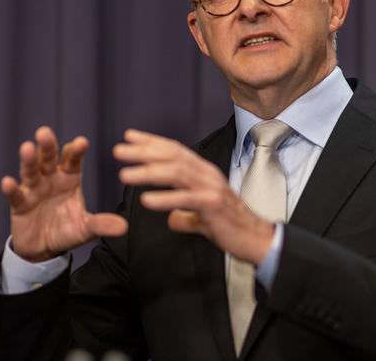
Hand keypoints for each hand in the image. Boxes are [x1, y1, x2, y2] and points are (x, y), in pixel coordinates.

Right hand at [1, 126, 127, 261]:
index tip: (81, 142)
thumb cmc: (67, 231)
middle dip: (48, 146)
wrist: (44, 248)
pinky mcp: (20, 204)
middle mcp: (51, 179)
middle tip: (45, 132)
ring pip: (31, 171)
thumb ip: (102, 224)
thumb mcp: (86, 229)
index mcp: (70, 179)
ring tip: (27, 148)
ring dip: (29, 160)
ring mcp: (34, 190)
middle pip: (49, 159)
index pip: (73, 161)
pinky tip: (8, 182)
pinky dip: (11, 189)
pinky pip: (16, 195)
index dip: (76, 151)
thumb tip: (123, 227)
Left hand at [113, 129, 273, 264]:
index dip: (151, 141)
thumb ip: (186, 215)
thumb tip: (172, 219)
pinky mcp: (213, 205)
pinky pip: (185, 199)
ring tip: (125, 175)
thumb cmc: (231, 227)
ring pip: (176, 173)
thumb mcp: (203, 218)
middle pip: (172, 156)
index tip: (129, 136)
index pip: (175, 150)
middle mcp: (207, 174)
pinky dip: (164, 198)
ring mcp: (211, 188)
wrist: (257, 240)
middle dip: (143, 152)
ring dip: (148, 172)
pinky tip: (146, 200)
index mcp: (204, 172)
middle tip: (119, 150)